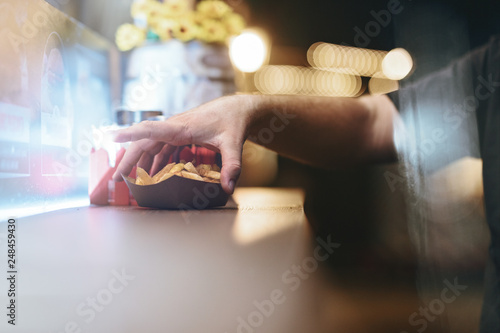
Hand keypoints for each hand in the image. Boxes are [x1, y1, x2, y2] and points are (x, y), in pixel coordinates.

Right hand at [112, 95, 255, 193]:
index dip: (130, 134)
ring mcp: (176, 131)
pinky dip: (154, 160)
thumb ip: (231, 166)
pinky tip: (152, 172)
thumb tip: (228, 188)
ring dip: (140, 162)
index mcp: (182, 127)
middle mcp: (174, 127)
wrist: (238, 109)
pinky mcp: (181, 134)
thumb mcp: (233, 144)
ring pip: (151, 145)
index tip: (111, 137)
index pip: (151, 129)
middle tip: (116, 179)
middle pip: (144, 142)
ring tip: (130, 180)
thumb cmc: (233, 121)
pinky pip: (162, 147)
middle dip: (128, 160)